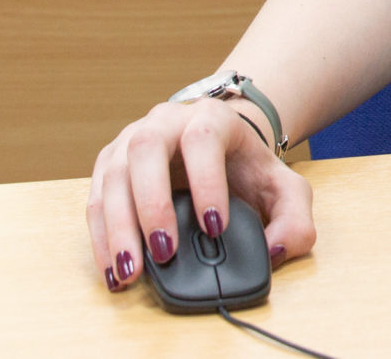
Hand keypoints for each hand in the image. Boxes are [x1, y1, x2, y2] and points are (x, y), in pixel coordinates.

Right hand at [87, 94, 314, 292]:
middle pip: (146, 150)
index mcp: (212, 118)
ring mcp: (131, 140)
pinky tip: (113, 269)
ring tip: (130, 272)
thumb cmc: (248, 170)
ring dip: (118, 227)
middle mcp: (165, 121)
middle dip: (152, 204)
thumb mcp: (285, 190)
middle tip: (164, 252)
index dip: (206, 180)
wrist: (221, 148)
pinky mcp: (110, 165)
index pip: (204, 137)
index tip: (215, 227)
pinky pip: (95, 198)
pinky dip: (101, 237)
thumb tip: (273, 252)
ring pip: (113, 175)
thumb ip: (295, 220)